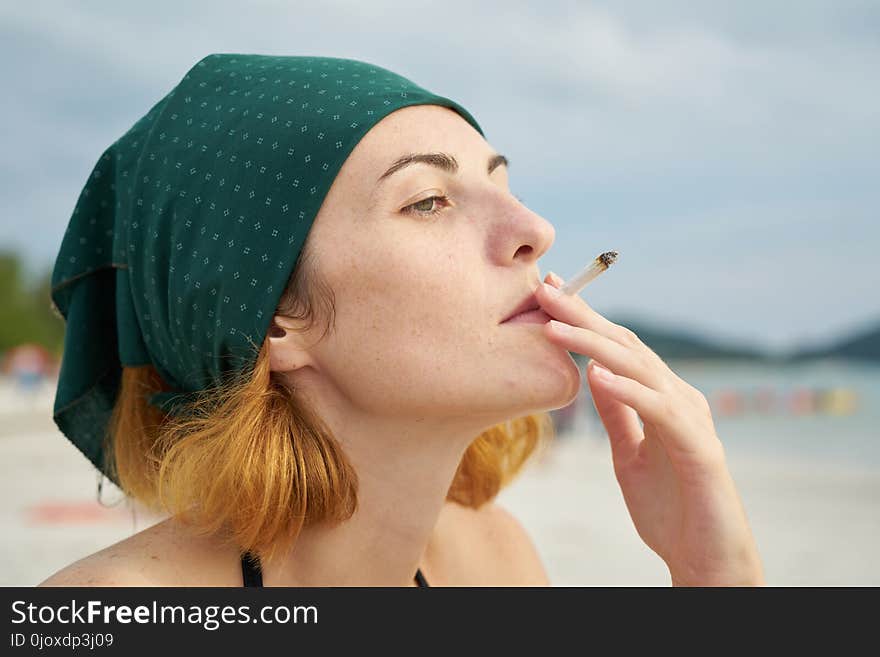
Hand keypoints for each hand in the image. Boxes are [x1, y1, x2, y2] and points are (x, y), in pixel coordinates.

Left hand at [537, 272, 764, 585]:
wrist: (705, 558)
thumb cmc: (669, 506)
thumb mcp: (629, 453)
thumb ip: (617, 413)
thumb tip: (592, 374)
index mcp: (661, 397)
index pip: (618, 349)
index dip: (584, 319)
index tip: (548, 294)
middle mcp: (678, 398)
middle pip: (626, 347)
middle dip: (583, 318)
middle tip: (545, 291)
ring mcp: (691, 420)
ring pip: (640, 370)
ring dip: (595, 346)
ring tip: (555, 327)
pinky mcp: (699, 448)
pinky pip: (659, 412)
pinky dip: (627, 391)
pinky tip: (596, 374)